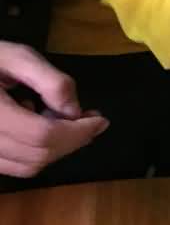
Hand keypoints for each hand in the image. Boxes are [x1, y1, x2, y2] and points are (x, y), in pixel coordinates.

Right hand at [0, 42, 107, 176]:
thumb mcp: (17, 57)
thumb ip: (51, 82)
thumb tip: (75, 112)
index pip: (42, 135)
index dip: (77, 131)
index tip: (100, 119)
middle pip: (38, 154)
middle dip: (72, 139)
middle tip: (88, 118)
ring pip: (27, 166)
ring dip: (56, 148)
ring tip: (59, 118)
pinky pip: (13, 166)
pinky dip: (36, 153)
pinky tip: (35, 126)